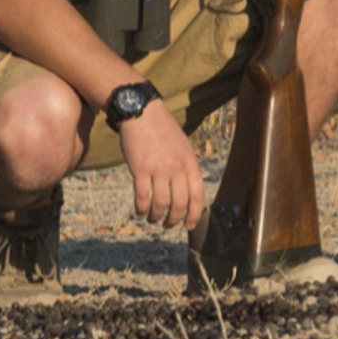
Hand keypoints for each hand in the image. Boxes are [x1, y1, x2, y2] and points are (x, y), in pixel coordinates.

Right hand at [119, 97, 202, 227]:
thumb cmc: (163, 130)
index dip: (195, 214)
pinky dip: (141, 208)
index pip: (197, 196)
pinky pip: (142, 197)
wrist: (143, 113)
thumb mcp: (183, 146)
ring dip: (156, 216)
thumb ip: (186, 167)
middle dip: (173, 220)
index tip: (190, 225)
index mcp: (190, 163)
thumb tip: (188, 191)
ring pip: (160, 204)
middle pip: (179, 204)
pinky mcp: (140, 169)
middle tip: (168, 225)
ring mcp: (159, 169)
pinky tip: (140, 211)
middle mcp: (177, 168)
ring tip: (152, 219)